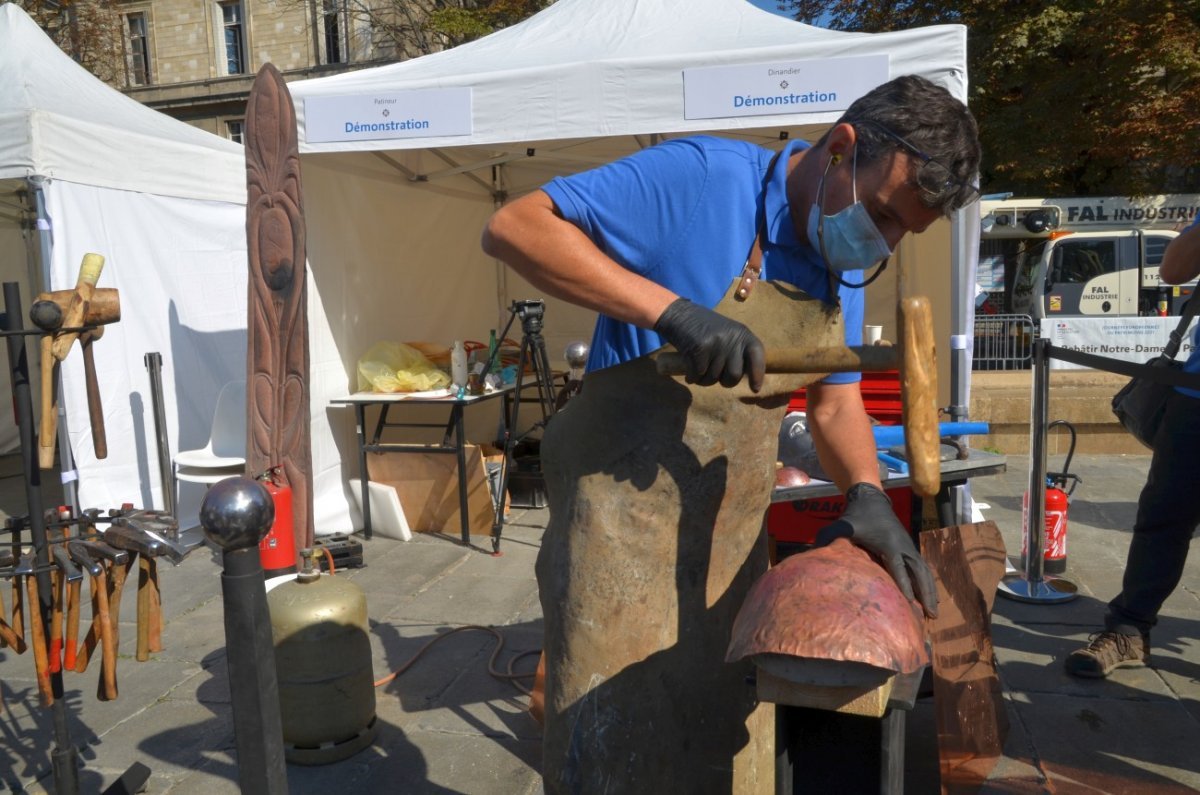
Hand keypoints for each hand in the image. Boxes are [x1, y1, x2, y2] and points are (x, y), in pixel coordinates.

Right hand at [653, 298, 764, 390]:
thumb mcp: (727, 333)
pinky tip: (689, 372)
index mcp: (742, 333)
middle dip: (724, 381)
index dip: (758, 375)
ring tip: (699, 370)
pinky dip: (692, 377)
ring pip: (714, 378)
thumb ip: (738, 350)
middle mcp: (731, 338)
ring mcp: (716, 343)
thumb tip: (749, 377)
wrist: (678, 314)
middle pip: (734, 375)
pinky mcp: (699, 348)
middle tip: (714, 375)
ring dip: (704, 380)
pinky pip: (698, 375)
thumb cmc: (704, 328)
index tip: (755, 389)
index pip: (757, 356)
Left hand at [816, 482, 938, 617]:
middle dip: (924, 593)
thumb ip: (830, 537)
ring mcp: (909, 547)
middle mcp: (903, 546)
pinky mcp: (910, 548)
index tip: (909, 603)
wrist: (871, 500)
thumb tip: (816, 551)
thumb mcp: (843, 526)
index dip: (904, 584)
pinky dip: (929, 583)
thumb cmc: (856, 517)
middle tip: (929, 615)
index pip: (898, 567)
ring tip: (934, 613)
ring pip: (924, 571)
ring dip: (930, 591)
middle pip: (918, 572)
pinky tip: (931, 598)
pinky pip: (923, 568)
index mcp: (888, 544)